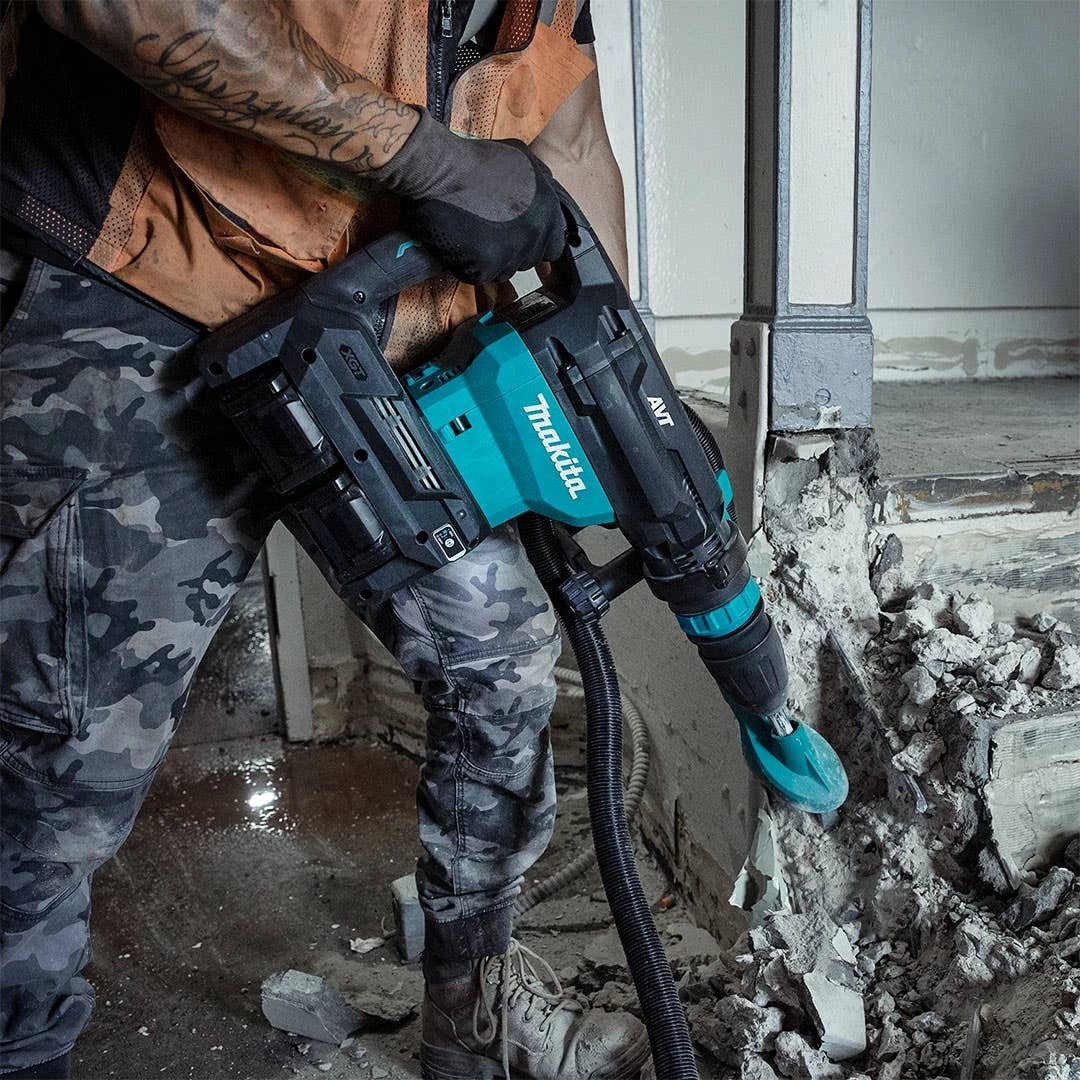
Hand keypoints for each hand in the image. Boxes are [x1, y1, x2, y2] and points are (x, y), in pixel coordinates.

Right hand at [369, 109, 567, 283]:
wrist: (438, 170)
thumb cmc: (475, 161)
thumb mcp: (524, 159)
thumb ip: (543, 184)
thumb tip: (551, 202)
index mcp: (548, 212)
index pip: (553, 247)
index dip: (535, 244)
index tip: (519, 239)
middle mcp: (534, 235)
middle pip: (528, 261)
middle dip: (511, 251)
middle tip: (489, 233)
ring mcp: (510, 253)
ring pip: (504, 272)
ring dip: (490, 260)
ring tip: (472, 235)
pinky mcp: (484, 267)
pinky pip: (480, 276)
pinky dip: (468, 265)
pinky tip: (460, 243)